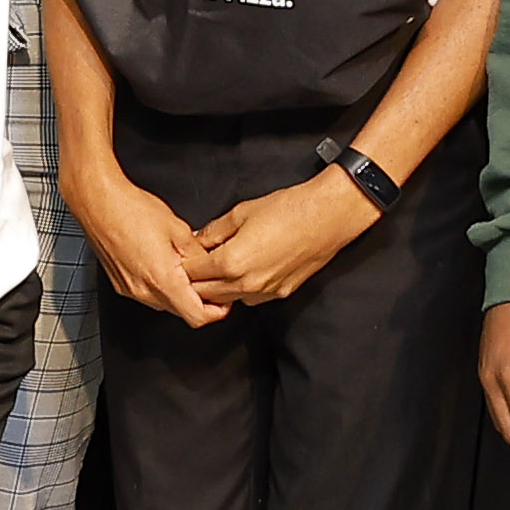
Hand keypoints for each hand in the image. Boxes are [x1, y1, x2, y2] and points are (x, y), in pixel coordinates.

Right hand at [66, 160, 216, 326]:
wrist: (98, 202)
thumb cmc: (131, 210)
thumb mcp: (178, 229)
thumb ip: (198, 254)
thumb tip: (210, 265)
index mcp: (162, 279)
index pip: (197, 316)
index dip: (216, 311)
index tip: (223, 300)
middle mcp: (144, 291)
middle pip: (182, 312)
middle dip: (198, 300)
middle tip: (208, 280)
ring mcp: (130, 290)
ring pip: (165, 304)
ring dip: (179, 293)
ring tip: (184, 267)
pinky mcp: (121, 284)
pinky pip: (148, 294)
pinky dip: (160, 286)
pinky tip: (163, 263)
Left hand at [187, 167, 378, 308]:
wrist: (327, 217)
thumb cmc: (289, 210)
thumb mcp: (241, 212)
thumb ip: (214, 230)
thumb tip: (198, 239)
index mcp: (231, 262)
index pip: (191, 274)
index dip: (184, 264)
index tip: (182, 256)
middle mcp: (246, 283)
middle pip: (204, 294)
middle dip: (195, 281)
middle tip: (194, 265)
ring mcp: (264, 292)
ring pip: (226, 300)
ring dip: (216, 288)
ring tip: (216, 268)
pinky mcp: (279, 293)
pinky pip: (249, 298)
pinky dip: (239, 290)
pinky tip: (241, 272)